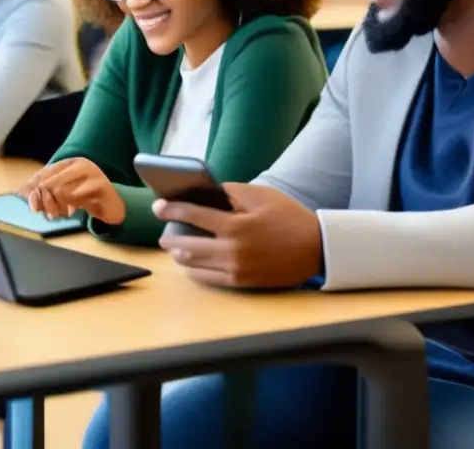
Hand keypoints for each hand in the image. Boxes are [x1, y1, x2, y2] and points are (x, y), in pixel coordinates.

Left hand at [17, 158, 123, 223]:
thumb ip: (43, 192)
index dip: (34, 191)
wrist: (113, 206)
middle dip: (47, 202)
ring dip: (59, 207)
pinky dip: (73, 206)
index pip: (44, 174)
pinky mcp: (101, 185)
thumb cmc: (86, 198)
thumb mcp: (63, 194)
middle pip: (51, 182)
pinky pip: (78, 196)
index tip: (33, 207)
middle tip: (51, 214)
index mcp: (69, 163)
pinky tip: (76, 210)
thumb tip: (19, 193)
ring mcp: (92, 173)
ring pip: (62, 190)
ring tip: (64, 213)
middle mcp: (80, 164)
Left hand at [155, 182, 322, 288]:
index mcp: (236, 225)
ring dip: (179, 254)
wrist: (315, 249)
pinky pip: (207, 279)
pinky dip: (194, 270)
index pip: (193, 214)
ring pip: (193, 264)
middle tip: (163, 230)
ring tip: (174, 246)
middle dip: (169, 236)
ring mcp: (235, 269)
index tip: (158, 205)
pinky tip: (190, 263)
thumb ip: (231, 191)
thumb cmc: (289, 217)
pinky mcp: (240, 282)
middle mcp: (232, 250)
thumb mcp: (262, 195)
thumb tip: (205, 191)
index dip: (171, 208)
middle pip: (186, 244)